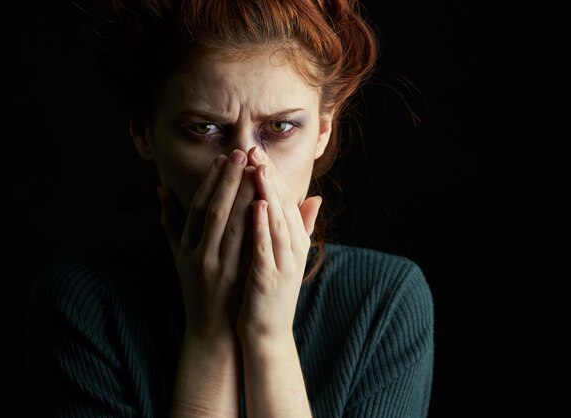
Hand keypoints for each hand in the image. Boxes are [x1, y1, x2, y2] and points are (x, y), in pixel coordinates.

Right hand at [158, 150, 257, 339]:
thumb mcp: (178, 256)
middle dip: (229, 180)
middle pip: (215, 210)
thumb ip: (170, 223)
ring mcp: (219, 267)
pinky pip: (248, 245)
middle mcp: (201, 254)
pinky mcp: (236, 278)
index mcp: (187, 247)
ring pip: (232, 225)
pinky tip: (266, 203)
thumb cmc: (196, 288)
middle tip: (242, 153)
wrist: (212, 330)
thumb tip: (161, 190)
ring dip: (244, 195)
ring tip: (256, 170)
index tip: (224, 159)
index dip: (211, 182)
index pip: (198, 207)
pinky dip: (256, 223)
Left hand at [237, 146, 321, 341]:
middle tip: (257, 150)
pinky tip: (256, 206)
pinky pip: (266, 248)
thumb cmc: (272, 290)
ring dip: (267, 194)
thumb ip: (300, 227)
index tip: (260, 152)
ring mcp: (283, 264)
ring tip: (258, 169)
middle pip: (283, 207)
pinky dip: (262, 227)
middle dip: (270, 178)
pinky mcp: (269, 279)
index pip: (286, 202)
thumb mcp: (289, 255)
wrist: (268, 332)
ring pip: (276, 222)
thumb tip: (315, 199)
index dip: (274, 176)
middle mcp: (294, 250)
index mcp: (296, 242)